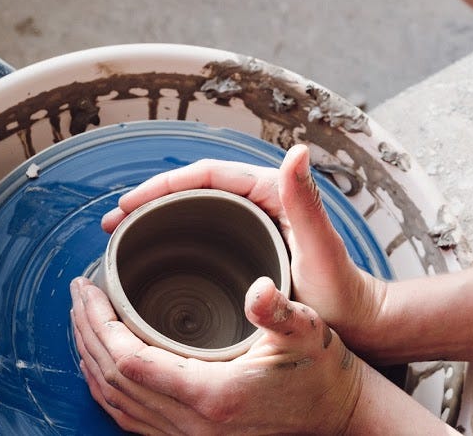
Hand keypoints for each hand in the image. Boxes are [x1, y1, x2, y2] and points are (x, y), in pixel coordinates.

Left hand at [70, 276, 362, 434]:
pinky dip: (109, 387)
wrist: (338, 413)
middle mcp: (193, 425)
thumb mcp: (306, 331)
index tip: (90, 288)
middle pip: (113, 381)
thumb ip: (278, 311)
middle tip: (78, 293)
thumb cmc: (322, 369)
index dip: (101, 324)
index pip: (131, 362)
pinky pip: (131, 417)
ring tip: (83, 319)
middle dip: (87, 334)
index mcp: (214, 395)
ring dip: (91, 360)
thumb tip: (259, 288)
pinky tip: (106, 361)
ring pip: (116, 404)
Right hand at [100, 145, 386, 351]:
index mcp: (273, 193)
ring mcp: (255, 229)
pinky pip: (205, 240)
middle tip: (113, 224)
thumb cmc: (343, 291)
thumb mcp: (321, 248)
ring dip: (158, 222)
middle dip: (150, 202)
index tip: (126, 205)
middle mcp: (262, 204)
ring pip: (196, 216)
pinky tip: (154, 265)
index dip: (161, 185)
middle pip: (194, 193)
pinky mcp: (253, 252)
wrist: (360, 324)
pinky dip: (176, 245)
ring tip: (122, 241)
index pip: (206, 175)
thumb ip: (307, 202)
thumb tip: (297, 149)